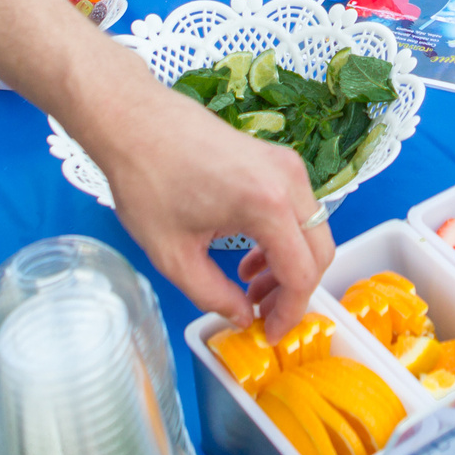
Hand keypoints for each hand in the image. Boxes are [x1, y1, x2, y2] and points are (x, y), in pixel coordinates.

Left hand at [82, 84, 334, 334]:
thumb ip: (213, 296)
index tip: (268, 333)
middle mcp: (289, 181)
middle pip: (320, 252)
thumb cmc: (148, 181)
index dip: (289, 313)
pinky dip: (284, 238)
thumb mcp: (174, 255)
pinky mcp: (276, 158)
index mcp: (268, 205)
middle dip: (295, 291)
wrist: (135, 121)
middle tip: (262, 314)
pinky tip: (250, 255)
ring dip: (290, 265)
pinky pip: (298, 209)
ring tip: (250, 288)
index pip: (302, 274)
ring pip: (313, 230)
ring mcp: (286, 164)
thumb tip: (241, 317)